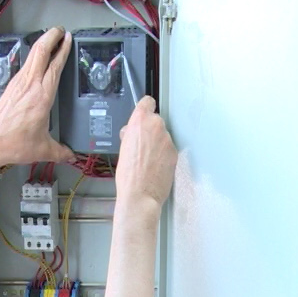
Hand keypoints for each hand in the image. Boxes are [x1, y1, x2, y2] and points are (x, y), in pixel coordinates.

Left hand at [0, 27, 74, 168]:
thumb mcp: (43, 149)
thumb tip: (72, 156)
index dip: (63, 50)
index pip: (55, 66)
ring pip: (32, 55)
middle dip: (51, 37)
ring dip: (42, 43)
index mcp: (42, 96)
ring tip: (52, 38)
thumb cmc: (15, 143)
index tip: (69, 39)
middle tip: (61, 30)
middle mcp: (30, 85)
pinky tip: (38, 58)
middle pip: (41, 51)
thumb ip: (61, 151)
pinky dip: (34, 55)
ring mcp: (19, 83)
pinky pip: (26, 64)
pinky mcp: (12, 86)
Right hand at [116, 96, 176, 210]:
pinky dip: (163, 155)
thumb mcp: (122, 148)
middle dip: (150, 131)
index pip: (147, 102)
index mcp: (140, 122)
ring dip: (157, 144)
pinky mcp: (174, 152)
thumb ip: (130, 135)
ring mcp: (168, 139)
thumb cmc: (128, 175)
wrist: (140, 194)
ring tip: (147, 160)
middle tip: (141, 146)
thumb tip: (132, 133)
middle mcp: (156, 126)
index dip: (145, 109)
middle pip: (156, 121)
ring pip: (163, 136)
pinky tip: (155, 166)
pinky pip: (168, 149)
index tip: (144, 113)